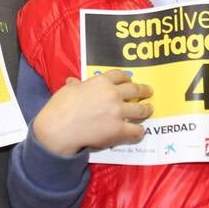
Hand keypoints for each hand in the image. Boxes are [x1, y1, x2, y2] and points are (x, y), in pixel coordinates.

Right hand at [32, 70, 152, 156]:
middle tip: (148, 92)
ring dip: (146, 109)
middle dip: (144, 90)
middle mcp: (113, 94)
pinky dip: (139, 131)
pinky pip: (136, 130)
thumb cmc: (60, 107)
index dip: (127, 78)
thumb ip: (75, 85)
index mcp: (101, 82)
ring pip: (140, 109)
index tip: (130, 81)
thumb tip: (73, 81)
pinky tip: (139, 132)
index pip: (120, 75)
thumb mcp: (67, 90)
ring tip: (149, 110)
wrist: (59, 129)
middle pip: (135, 90)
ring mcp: (118, 112)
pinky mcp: (119, 130)